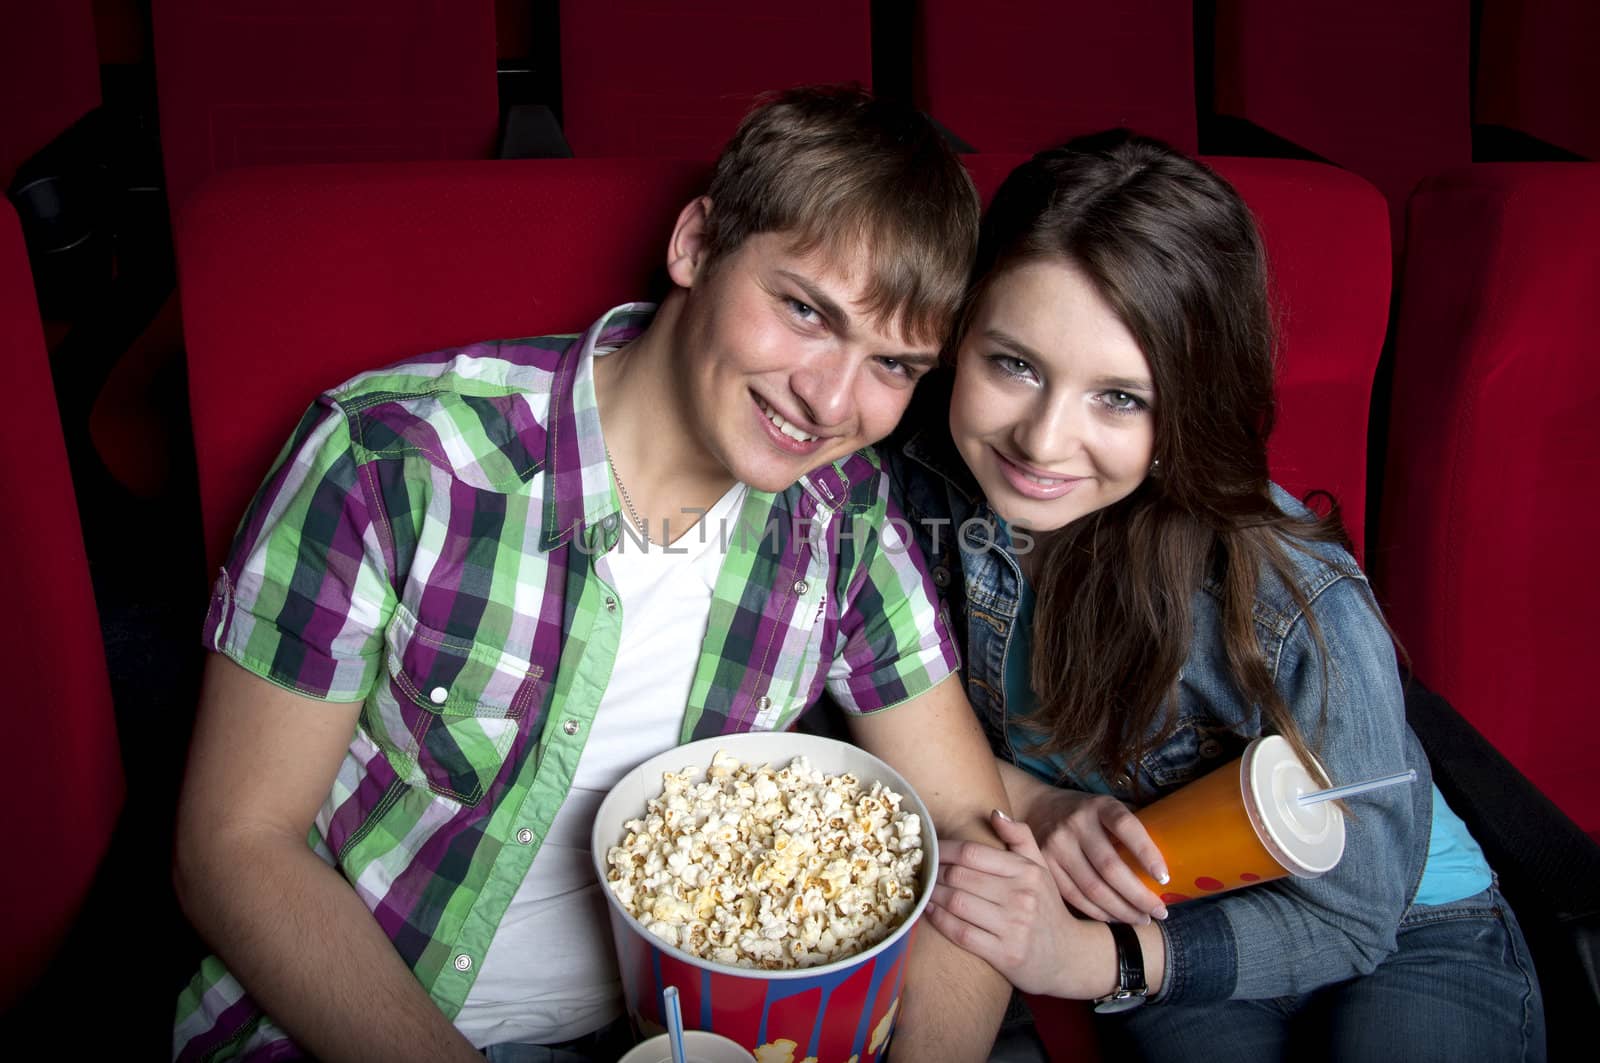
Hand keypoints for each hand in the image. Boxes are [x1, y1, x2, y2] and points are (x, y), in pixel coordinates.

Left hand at [927, 811, 1099, 997]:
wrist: (1069, 957)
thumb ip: (1020, 837)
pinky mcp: (1006, 955)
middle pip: (960, 876)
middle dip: (934, 873)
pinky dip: (939, 921)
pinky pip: (961, 933)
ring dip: (932, 896)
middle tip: (920, 871)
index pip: (973, 853)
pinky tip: (930, 913)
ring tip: (922, 890)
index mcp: (1027, 871)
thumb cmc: (1046, 908)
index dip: (943, 849)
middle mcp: (1022, 896)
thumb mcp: (1041, 869)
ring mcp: (1014, 927)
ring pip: (956, 903)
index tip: (928, 850)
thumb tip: (993, 813)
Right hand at [1026, 789, 1169, 923]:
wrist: (1037, 808)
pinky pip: (1075, 896)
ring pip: (1093, 888)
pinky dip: (1098, 912)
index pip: (1126, 826)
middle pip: (1110, 867)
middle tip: (1160, 911)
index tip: (1165, 878)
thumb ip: (1128, 828)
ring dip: (1122, 910)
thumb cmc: (1085, 814)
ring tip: (1142, 919)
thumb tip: (1169, 860)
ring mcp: (1056, 844)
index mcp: (1099, 806)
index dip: (1147, 852)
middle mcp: (1075, 823)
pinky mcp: (1043, 864)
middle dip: (1139, 896)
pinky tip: (1115, 918)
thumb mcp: (1106, 808)